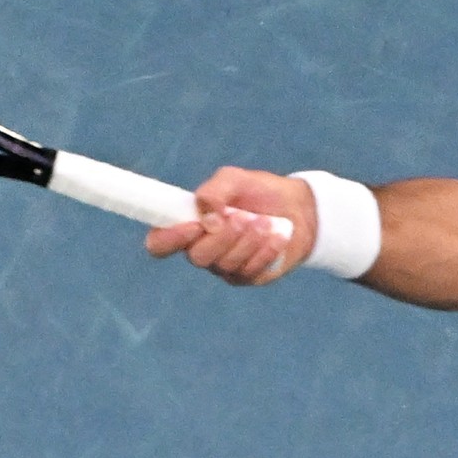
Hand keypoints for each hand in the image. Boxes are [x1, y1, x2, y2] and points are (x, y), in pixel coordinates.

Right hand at [143, 166, 314, 284]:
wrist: (298, 208)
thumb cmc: (258, 192)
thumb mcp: (234, 179)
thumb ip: (214, 191)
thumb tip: (207, 216)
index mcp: (188, 226)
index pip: (160, 243)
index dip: (168, 239)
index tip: (194, 225)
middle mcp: (202, 250)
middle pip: (197, 257)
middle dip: (223, 237)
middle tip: (244, 217)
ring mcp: (224, 267)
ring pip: (226, 264)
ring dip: (249, 240)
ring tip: (266, 221)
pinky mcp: (248, 277)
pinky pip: (250, 272)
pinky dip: (265, 251)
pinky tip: (277, 236)